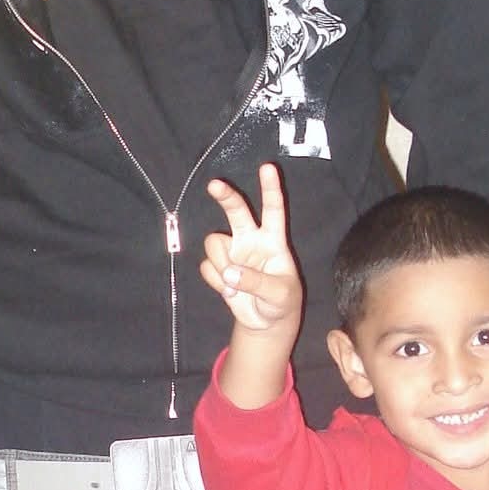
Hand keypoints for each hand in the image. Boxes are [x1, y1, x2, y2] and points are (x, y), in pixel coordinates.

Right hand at [200, 165, 303, 337]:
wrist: (266, 322)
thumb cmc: (282, 302)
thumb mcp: (279, 294)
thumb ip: (257, 282)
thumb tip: (230, 274)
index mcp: (273, 240)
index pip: (273, 209)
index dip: (270, 188)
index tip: (267, 167)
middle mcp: (250, 240)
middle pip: (236, 211)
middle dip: (225, 197)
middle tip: (214, 185)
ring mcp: (232, 253)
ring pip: (214, 244)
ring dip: (220, 264)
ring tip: (234, 286)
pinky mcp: (218, 268)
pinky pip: (206, 267)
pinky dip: (216, 282)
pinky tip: (229, 292)